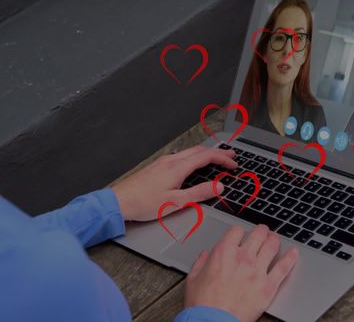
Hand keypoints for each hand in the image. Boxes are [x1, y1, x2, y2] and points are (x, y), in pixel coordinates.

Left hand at [111, 145, 236, 220]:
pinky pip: (181, 156)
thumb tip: (218, 187)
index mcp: (178, 168)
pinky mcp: (157, 166)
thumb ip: (199, 194)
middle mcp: (171, 161)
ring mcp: (163, 162)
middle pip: (199, 151)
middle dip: (217, 152)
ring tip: (216, 158)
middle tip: (231, 156)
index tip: (234, 164)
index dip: (223, 159)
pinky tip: (194, 164)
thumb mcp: (176, 202)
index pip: (206, 157)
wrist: (119, 202)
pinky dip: (194, 157)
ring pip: (190, 152)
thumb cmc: (144, 203)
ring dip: (206, 154)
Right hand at [184, 225, 298, 321]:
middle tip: (263, 232)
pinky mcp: (268, 286)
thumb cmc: (202, 304)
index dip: (239, 231)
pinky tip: (294, 253)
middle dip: (261, 230)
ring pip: (272, 246)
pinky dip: (291, 258)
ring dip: (274, 239)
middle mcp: (243, 258)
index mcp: (223, 253)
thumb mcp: (193, 278)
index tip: (240, 235)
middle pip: (258, 234)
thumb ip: (201, 263)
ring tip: (275, 239)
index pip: (237, 231)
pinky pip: (284, 268)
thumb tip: (205, 255)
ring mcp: (257, 271)